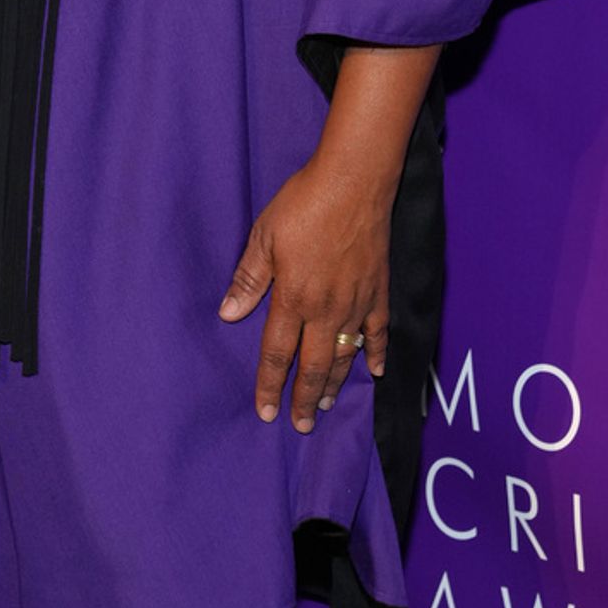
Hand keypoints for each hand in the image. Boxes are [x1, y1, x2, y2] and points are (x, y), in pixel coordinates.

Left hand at [218, 157, 389, 431]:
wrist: (354, 182)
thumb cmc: (303, 204)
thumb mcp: (264, 236)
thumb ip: (249, 278)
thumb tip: (228, 315)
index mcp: (294, 298)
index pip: (278, 352)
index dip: (270, 384)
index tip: (265, 412)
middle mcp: (326, 310)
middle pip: (314, 366)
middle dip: (305, 399)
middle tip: (300, 425)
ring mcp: (357, 303)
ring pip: (345, 356)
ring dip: (335, 384)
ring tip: (327, 406)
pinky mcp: (378, 291)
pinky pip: (379, 331)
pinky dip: (376, 353)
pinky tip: (375, 370)